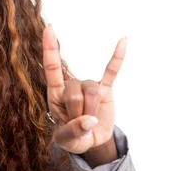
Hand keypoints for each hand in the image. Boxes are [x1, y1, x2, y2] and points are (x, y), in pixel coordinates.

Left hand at [42, 24, 125, 154]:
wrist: (91, 142)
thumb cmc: (72, 137)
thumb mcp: (66, 140)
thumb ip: (73, 132)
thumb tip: (89, 121)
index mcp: (55, 94)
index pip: (51, 68)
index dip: (49, 49)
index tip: (48, 28)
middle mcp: (71, 85)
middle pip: (74, 92)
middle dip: (77, 113)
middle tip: (78, 124)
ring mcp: (89, 86)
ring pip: (92, 92)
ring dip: (91, 110)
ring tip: (89, 120)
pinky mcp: (106, 89)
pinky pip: (112, 72)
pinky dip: (117, 57)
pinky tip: (123, 40)